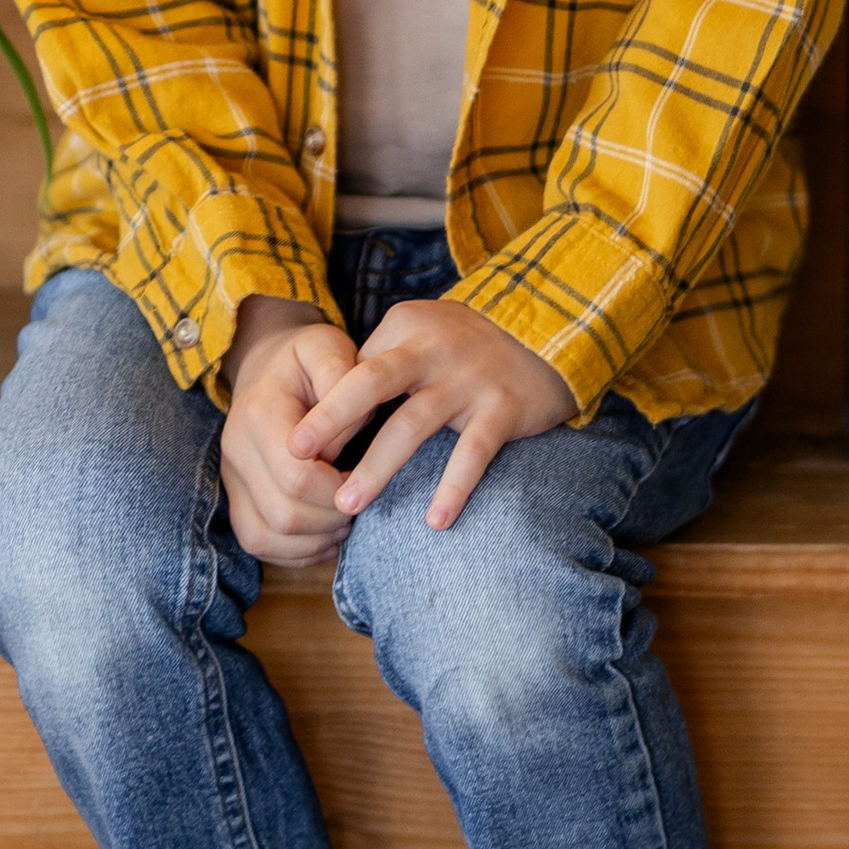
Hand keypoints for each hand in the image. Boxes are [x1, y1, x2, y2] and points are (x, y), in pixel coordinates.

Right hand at [220, 296, 361, 565]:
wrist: (266, 364)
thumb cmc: (308, 359)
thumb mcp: (328, 347)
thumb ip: (341, 374)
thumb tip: (349, 420)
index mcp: (260, 413)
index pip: (297, 476)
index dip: (339, 488)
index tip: (365, 474)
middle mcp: (236, 449)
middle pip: (284, 513)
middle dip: (332, 518)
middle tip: (360, 500)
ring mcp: (231, 477)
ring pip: (267, 536)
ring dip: (315, 538)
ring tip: (345, 518)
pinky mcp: (235, 497)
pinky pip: (257, 542)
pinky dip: (295, 550)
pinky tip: (326, 533)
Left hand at [290, 297, 571, 531]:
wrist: (552, 333)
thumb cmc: (469, 347)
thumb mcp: (421, 336)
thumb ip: (381, 366)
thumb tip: (328, 419)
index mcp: (404, 327)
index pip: (352, 370)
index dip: (324, 410)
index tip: (296, 448)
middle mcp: (432, 348)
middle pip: (369, 382)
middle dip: (331, 419)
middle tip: (297, 456)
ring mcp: (469, 378)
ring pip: (413, 424)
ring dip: (377, 467)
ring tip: (348, 504)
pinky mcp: (504, 407)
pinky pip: (473, 452)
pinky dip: (453, 487)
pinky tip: (434, 521)